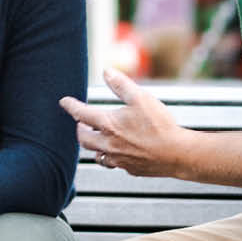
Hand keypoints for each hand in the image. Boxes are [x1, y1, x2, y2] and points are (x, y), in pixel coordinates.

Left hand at [59, 68, 193, 178]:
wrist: (177, 154)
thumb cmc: (160, 125)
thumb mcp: (141, 98)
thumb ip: (121, 84)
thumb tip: (107, 72)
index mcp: (109, 125)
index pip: (81, 114)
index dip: (71, 106)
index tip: (64, 102)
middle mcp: (109, 144)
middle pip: (84, 138)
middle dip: (80, 129)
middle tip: (81, 123)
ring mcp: (118, 159)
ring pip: (96, 154)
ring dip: (93, 146)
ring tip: (96, 138)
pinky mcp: (129, 169)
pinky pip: (113, 164)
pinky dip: (110, 157)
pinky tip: (117, 153)